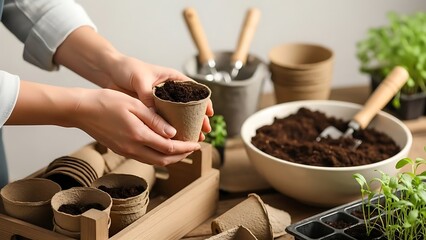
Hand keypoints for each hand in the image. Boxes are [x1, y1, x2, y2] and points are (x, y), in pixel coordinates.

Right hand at [72, 88, 201, 165]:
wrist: (81, 110)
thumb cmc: (106, 102)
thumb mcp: (134, 105)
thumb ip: (154, 120)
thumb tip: (173, 133)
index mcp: (138, 135)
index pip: (169, 148)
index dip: (185, 147)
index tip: (196, 143)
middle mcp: (132, 148)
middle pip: (163, 160)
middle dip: (181, 156)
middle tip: (192, 148)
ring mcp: (125, 151)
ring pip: (154, 161)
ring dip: (170, 157)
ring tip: (181, 149)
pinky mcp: (121, 150)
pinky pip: (144, 157)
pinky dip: (157, 155)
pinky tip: (162, 146)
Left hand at [105, 55, 213, 139]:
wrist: (109, 72)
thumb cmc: (127, 68)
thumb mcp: (140, 79)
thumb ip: (148, 96)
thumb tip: (155, 116)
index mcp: (172, 78)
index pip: (194, 90)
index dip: (204, 102)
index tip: (209, 113)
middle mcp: (169, 91)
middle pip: (189, 107)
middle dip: (198, 119)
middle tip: (204, 131)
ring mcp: (161, 102)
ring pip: (178, 116)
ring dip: (186, 127)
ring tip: (194, 138)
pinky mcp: (151, 110)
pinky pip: (163, 122)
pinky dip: (169, 130)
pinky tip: (174, 139)